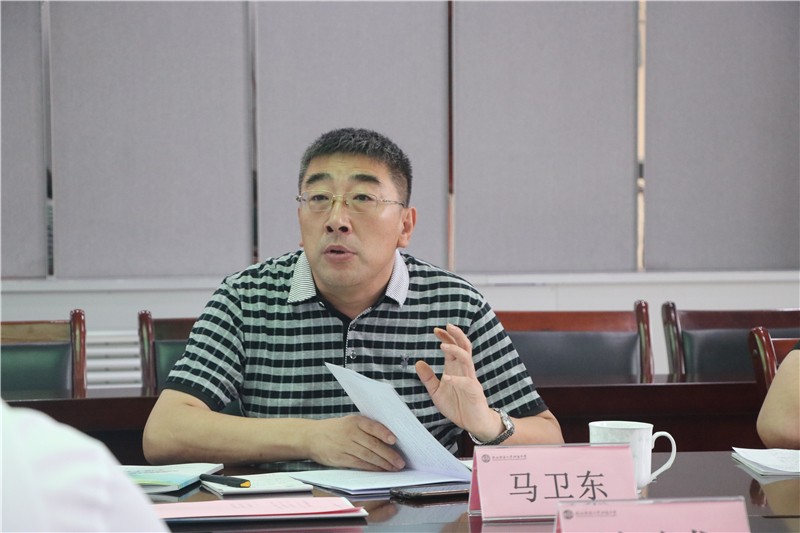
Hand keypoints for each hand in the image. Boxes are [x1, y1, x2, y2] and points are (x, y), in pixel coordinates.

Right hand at [305, 415, 405, 470]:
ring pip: (367, 456)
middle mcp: (350, 432)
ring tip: (393, 468)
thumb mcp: (350, 422)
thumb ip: (367, 428)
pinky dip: (371, 468)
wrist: (311, 436)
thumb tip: (390, 439)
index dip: (384, 433)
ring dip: (382, 464)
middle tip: (400, 462)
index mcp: (354, 420)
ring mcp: (344, 446)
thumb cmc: (336, 429)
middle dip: (388, 455)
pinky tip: (380, 471)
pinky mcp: (340, 458)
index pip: (372, 426)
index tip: (394, 440)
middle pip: (372, 444)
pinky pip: (359, 464)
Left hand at [415, 324, 502, 441]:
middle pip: (464, 347)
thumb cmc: (457, 406)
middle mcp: (464, 371)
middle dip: (456, 335)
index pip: (453, 347)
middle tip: (447, 326)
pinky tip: (447, 378)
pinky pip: (466, 383)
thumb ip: (428, 378)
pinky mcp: (474, 392)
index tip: (436, 330)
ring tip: (443, 346)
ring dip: (455, 351)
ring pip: (467, 360)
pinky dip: (456, 379)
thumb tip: (418, 363)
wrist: (474, 422)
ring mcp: (470, 380)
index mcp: (455, 368)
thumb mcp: (437, 392)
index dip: (446, 337)